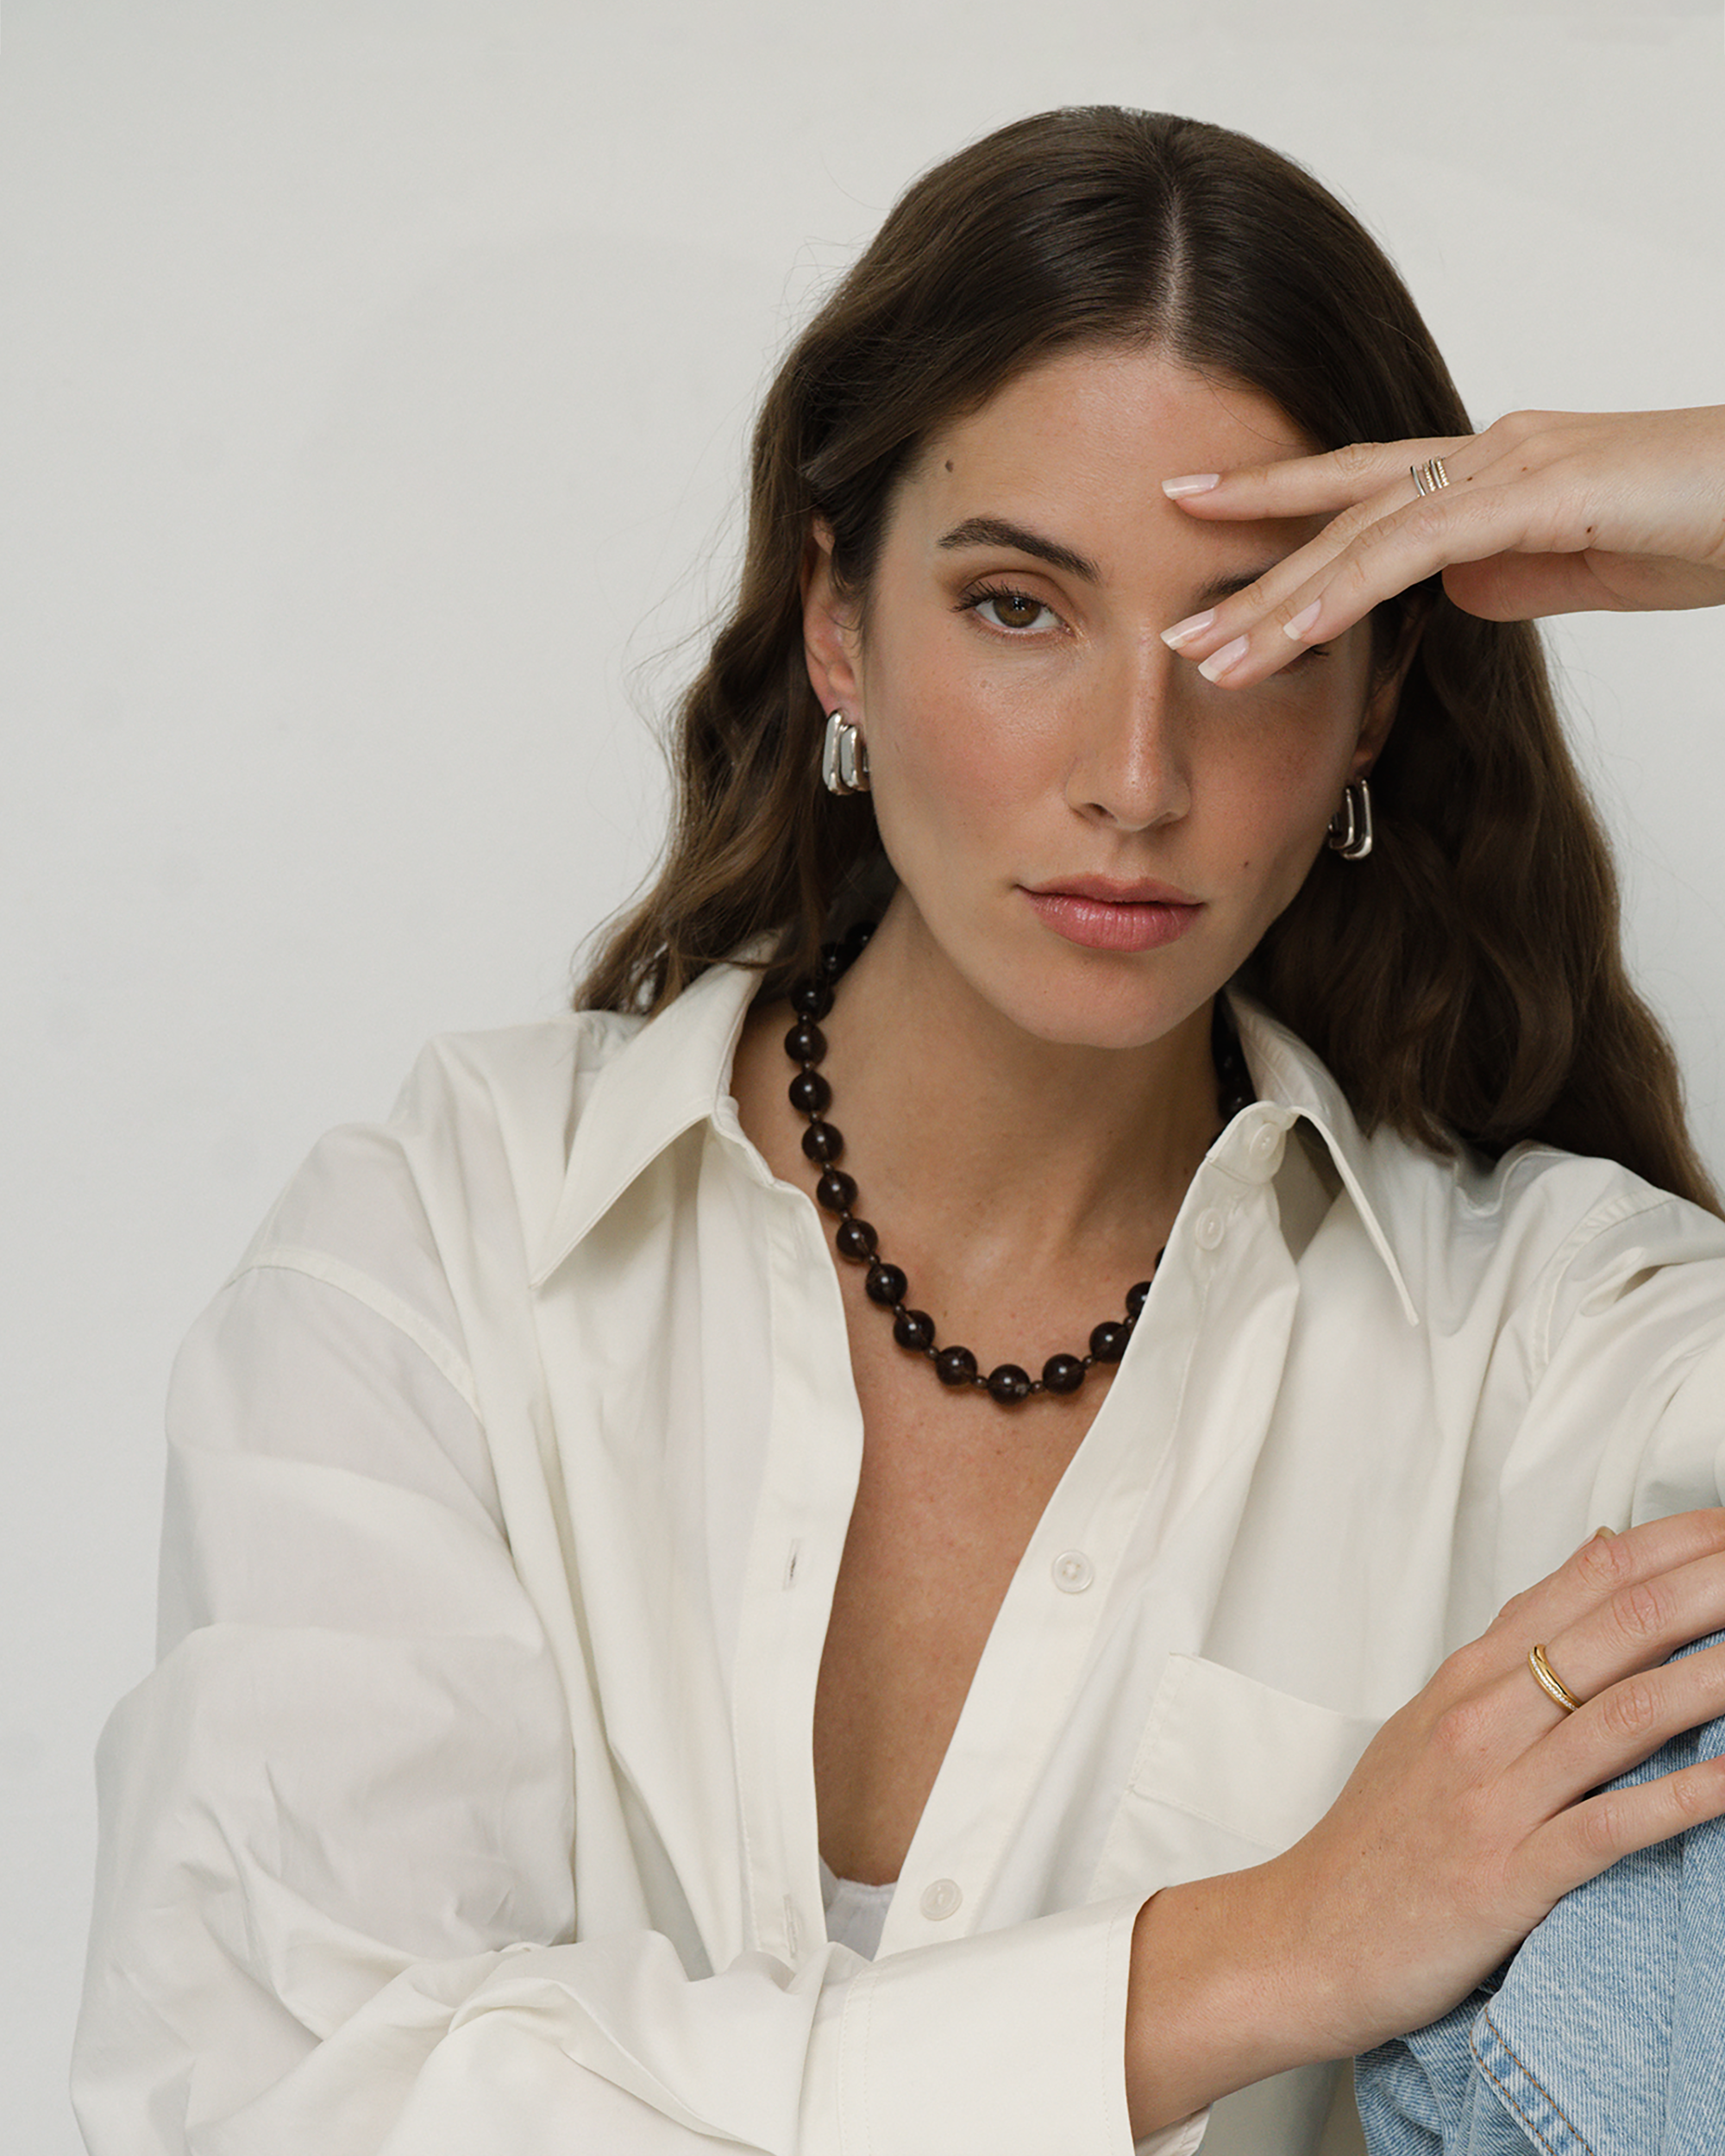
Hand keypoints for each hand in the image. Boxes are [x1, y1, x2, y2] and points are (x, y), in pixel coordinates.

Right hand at [1125, 1509, 1724, 2133]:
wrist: (1299, 1938)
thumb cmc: (1374, 1840)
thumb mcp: (1432, 1719)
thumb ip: (1517, 1645)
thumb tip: (1597, 1557)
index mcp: (1470, 1676)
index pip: (1587, 1581)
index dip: (1672, 1545)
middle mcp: (1483, 1718)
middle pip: (1615, 1630)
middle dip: (1705, 1588)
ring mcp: (1494, 1793)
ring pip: (1622, 1715)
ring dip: (1711, 1678)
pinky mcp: (1507, 1874)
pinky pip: (1608, 1826)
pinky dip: (1681, 1798)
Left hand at [1157, 407, 1724, 687]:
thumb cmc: (1703, 525)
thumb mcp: (1579, 560)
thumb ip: (1503, 571)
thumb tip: (1446, 592)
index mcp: (1491, 471)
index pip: (1361, 488)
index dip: (1274, 503)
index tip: (1196, 522)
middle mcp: (1489, 453)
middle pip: (1341, 513)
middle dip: (1248, 569)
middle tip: (1168, 624)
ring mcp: (1514, 464)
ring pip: (1364, 533)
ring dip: (1278, 600)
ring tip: (1205, 655)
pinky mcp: (1544, 491)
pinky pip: (1422, 546)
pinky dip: (1350, 587)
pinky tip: (1295, 627)